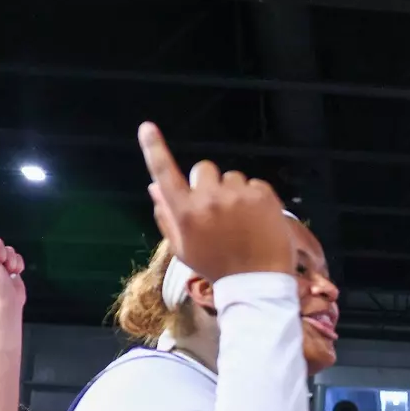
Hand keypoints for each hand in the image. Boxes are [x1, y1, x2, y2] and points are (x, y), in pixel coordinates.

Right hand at [137, 122, 301, 282]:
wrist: (257, 283)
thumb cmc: (216, 267)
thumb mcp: (184, 249)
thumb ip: (166, 216)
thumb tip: (153, 186)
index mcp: (185, 213)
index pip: (164, 173)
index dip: (154, 148)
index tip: (147, 127)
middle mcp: (208, 199)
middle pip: (204, 169)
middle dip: (208, 183)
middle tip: (218, 209)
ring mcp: (236, 196)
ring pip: (231, 177)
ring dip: (234, 192)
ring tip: (241, 220)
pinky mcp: (262, 196)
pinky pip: (254, 184)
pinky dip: (255, 198)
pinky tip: (257, 220)